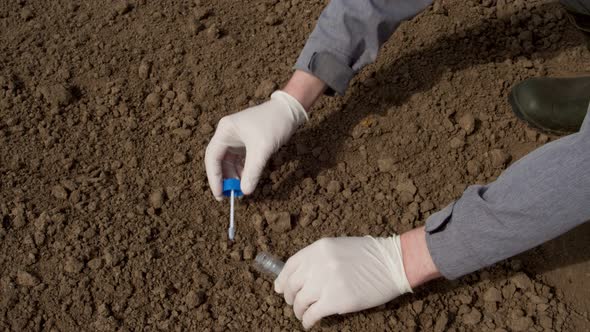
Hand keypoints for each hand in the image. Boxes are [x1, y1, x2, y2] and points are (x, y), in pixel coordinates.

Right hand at [205, 91, 306, 199]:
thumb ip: (252, 171)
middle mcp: (227, 134)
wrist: (290, 111)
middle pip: (219, 161)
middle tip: (230, 196)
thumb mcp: (262, 149)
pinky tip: (247, 182)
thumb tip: (245, 191)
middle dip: (224, 179)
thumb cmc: (274, 124)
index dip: (214, 177)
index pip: (212, 157)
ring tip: (240, 191)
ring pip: (229, 163)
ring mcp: (236, 139)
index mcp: (225, 131)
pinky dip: (242, 172)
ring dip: (234, 177)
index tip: (220, 194)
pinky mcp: (246, 143)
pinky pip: (239, 161)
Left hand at [274, 236, 411, 329]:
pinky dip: (307, 321)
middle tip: (294, 303)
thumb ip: (319, 259)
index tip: (280, 288)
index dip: (283, 279)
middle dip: (290, 297)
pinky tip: (310, 323)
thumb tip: (299, 278)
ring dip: (299, 311)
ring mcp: (326, 282)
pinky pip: (312, 314)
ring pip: (300, 302)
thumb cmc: (369, 256)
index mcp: (319, 248)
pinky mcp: (335, 300)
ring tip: (303, 314)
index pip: (290, 265)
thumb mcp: (339, 248)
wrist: (393, 263)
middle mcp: (319, 263)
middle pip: (292, 285)